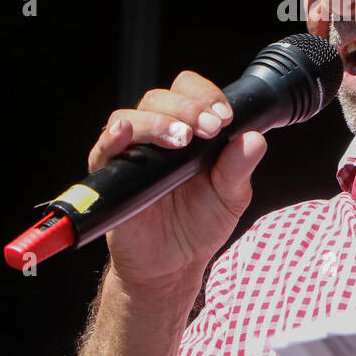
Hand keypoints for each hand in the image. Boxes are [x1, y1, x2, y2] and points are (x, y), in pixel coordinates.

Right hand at [86, 71, 266, 293]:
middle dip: (187, 108)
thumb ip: (240, 167)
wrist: (175, 265)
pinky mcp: (109, 178)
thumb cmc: (200, 224)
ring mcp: (130, 154)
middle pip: (158, 98)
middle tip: (210, 129)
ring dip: (157, 122)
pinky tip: (124, 134)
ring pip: (129, 117)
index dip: (206, 95)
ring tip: (182, 140)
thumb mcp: (231, 196)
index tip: (225, 117)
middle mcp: (155, 136)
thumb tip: (254, 139)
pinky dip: (111, 139)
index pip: (189, 90)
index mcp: (187, 130)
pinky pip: (102, 151)